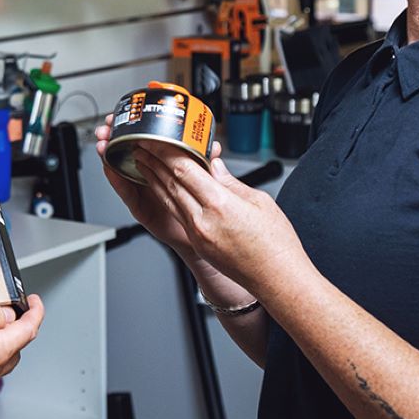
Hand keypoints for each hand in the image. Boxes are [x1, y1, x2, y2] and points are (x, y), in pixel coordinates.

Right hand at [93, 118, 221, 259]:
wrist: (200, 236)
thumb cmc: (200, 206)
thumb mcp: (205, 179)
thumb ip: (207, 162)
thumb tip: (215, 147)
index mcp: (163, 164)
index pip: (145, 140)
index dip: (134, 125)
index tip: (129, 113)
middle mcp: (149, 174)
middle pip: (127, 150)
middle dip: (115, 134)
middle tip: (108, 125)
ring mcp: (142, 189)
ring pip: (121, 168)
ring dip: (110, 153)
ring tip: (104, 143)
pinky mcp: (139, 206)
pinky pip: (125, 191)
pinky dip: (116, 179)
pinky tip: (110, 168)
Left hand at [135, 147, 304, 301]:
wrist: (276, 279)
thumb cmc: (275, 244)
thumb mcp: (258, 201)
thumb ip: (230, 181)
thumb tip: (214, 165)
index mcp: (220, 204)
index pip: (184, 170)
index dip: (165, 151)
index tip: (155, 139)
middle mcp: (203, 220)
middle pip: (170, 183)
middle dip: (153, 162)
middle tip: (142, 146)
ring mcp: (198, 235)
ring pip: (169, 200)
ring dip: (153, 179)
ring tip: (143, 163)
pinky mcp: (198, 245)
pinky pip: (177, 214)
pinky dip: (166, 197)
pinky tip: (162, 188)